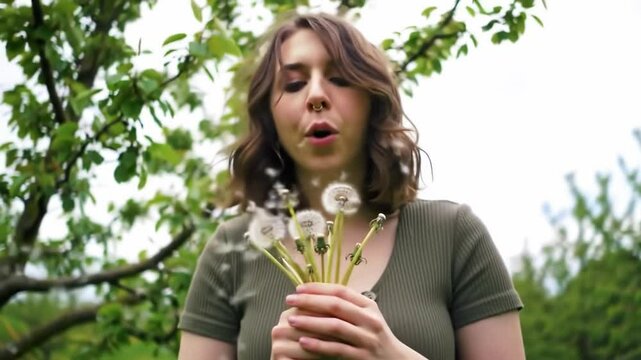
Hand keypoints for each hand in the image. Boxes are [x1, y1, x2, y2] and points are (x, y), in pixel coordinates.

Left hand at [283, 283, 425, 359]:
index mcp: (368, 306)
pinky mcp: (361, 357)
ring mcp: (366, 339)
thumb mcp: (367, 317)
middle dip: (310, 301)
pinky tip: (303, 342)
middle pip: (336, 305)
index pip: (341, 291)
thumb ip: (349, 306)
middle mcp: (369, 320)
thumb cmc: (375, 337)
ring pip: (335, 326)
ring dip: (311, 322)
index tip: (298, 288)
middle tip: (290, 300)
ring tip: (292, 320)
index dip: (318, 288)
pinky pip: (337, 349)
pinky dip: (319, 345)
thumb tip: (318, 293)